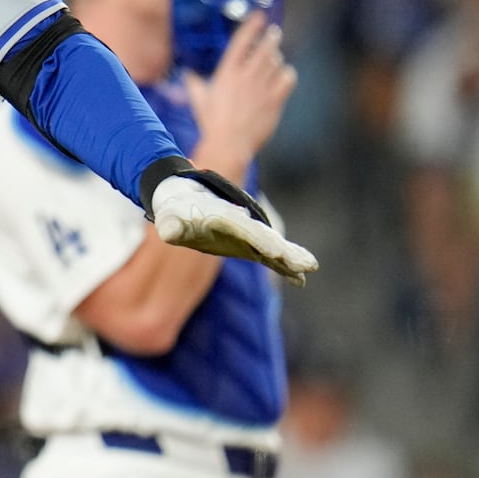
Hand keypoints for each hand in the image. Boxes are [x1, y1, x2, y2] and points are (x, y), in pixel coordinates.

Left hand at [150, 172, 318, 285]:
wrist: (183, 198)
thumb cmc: (175, 210)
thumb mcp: (169, 218)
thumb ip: (171, 225)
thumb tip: (169, 232)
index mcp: (223, 218)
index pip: (245, 231)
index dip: (261, 241)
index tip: (278, 251)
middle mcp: (240, 227)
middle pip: (265, 240)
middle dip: (285, 252)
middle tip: (307, 265)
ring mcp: (246, 236)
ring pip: (272, 248)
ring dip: (290, 260)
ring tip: (309, 270)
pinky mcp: (248, 245)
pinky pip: (269, 257)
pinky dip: (284, 266)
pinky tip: (300, 279)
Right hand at [183, 12, 297, 180]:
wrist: (229, 142)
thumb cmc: (211, 122)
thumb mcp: (198, 99)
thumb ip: (194, 83)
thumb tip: (188, 75)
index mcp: (227, 72)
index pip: (242, 41)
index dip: (252, 26)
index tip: (259, 17)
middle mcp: (246, 75)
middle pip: (265, 47)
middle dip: (271, 37)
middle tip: (273, 34)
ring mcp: (263, 87)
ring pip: (276, 61)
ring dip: (276, 57)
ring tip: (274, 57)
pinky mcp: (275, 100)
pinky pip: (288, 78)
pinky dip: (287, 74)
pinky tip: (284, 75)